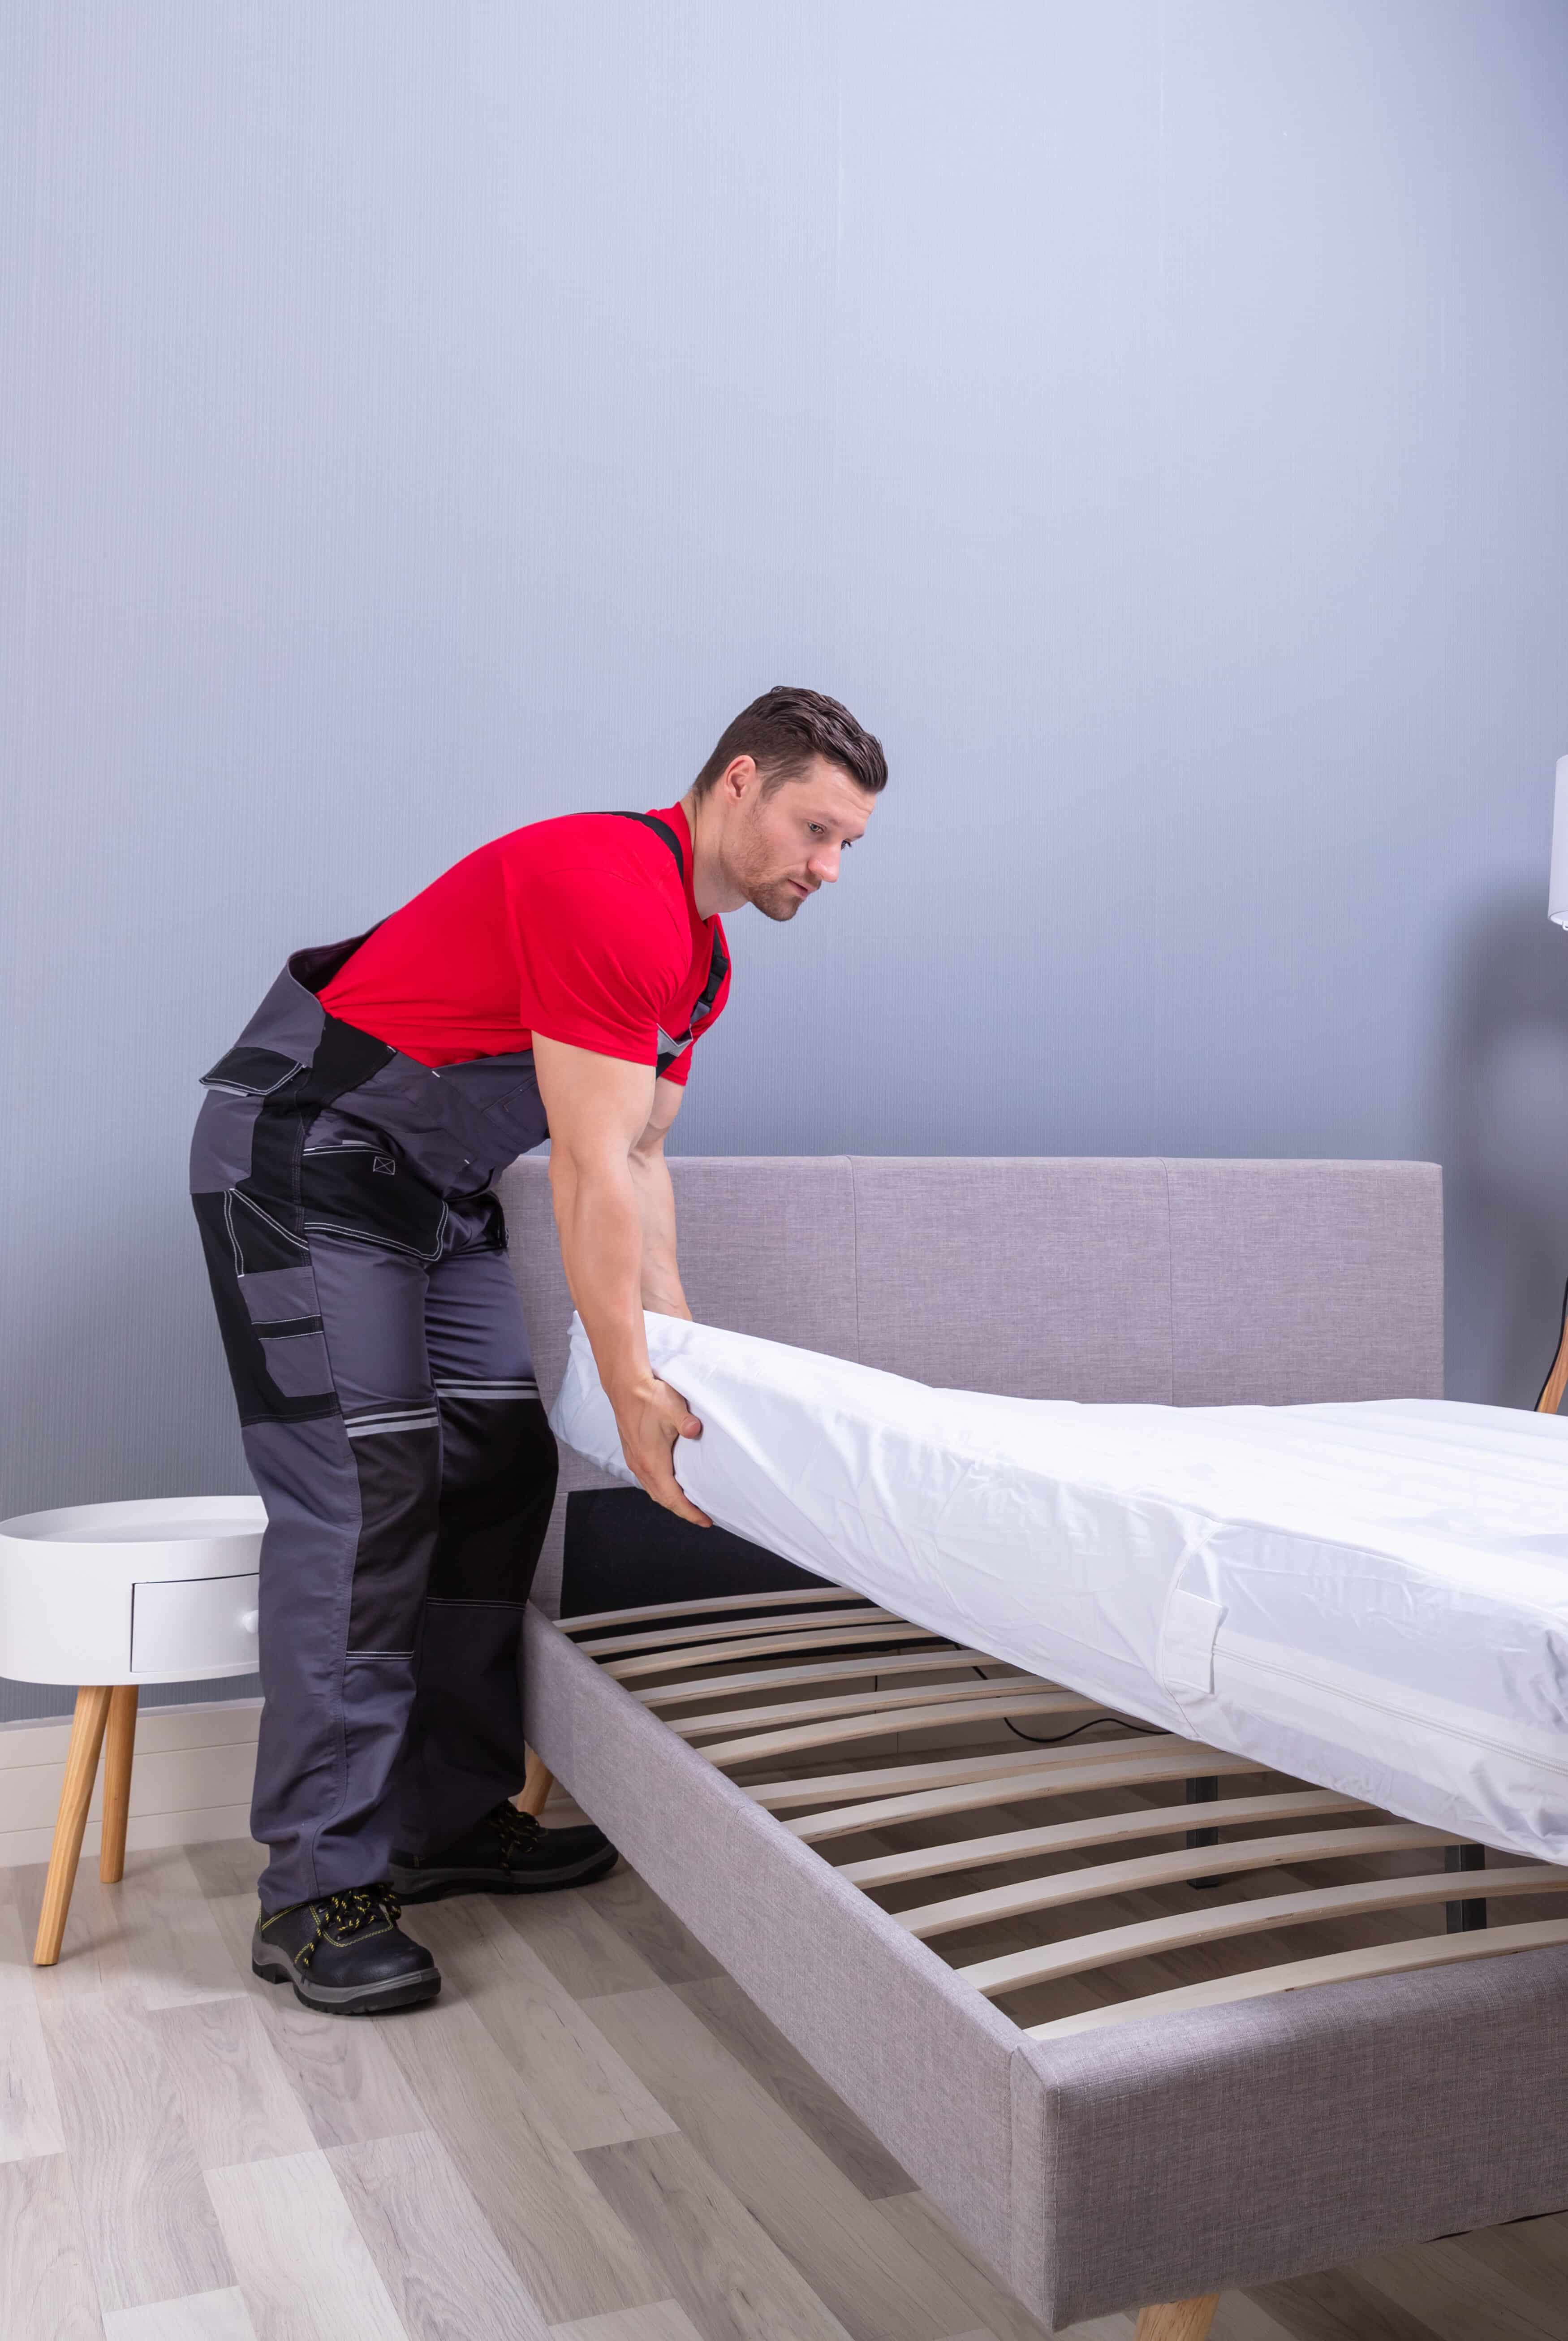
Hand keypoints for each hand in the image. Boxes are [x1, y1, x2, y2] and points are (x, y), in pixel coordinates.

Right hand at [610, 1375, 709, 1527]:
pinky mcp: (632, 1452)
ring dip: (671, 1500)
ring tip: (689, 1503)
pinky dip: (661, 1488)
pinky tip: (671, 1483)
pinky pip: (648, 1480)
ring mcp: (634, 1460)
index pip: (673, 1498)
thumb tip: (695, 1430)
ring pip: (654, 1490)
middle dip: (682, 1510)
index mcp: (651, 1462)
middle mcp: (640, 1466)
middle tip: (702, 1516)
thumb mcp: (673, 1407)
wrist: (625, 1385)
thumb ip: (686, 1421)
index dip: (690, 1513)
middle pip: (663, 1499)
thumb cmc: (649, 1397)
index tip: (706, 1521)